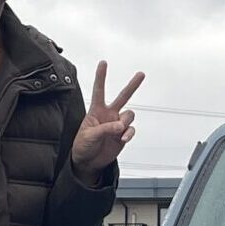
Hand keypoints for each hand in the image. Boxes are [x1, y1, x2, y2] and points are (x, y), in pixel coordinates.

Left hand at [71, 61, 143, 179]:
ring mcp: (117, 124)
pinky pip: (131, 130)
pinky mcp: (122, 135)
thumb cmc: (83, 146)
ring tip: (119, 131)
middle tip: (141, 74)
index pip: (99, 90)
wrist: (88, 162)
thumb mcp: (89, 136)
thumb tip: (120, 125)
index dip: (101, 76)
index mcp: (96, 111)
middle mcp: (108, 115)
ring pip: (129, 115)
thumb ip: (104, 129)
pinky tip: (123, 138)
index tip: (103, 63)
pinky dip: (129, 133)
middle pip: (123, 96)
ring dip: (126, 122)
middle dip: (133, 85)